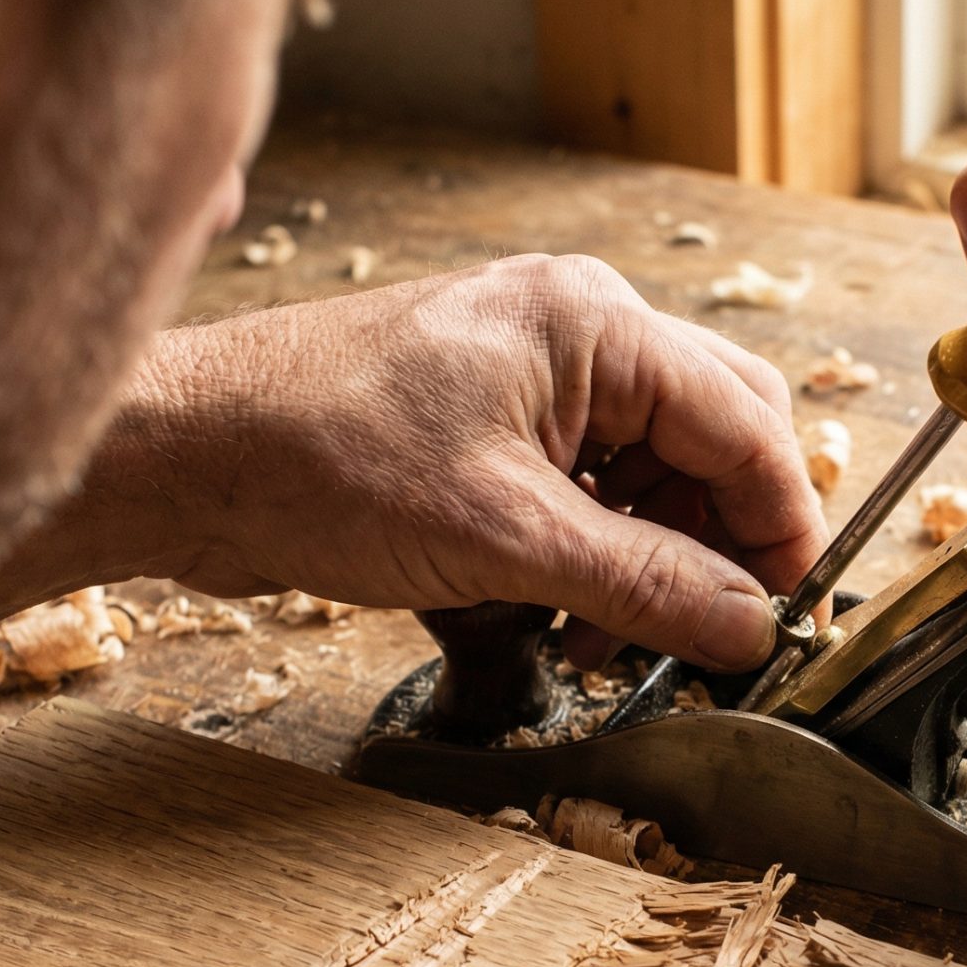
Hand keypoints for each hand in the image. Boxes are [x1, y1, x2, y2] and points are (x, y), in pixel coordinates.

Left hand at [99, 254, 827, 670]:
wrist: (183, 458)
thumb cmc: (317, 457)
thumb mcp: (504, 538)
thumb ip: (644, 585)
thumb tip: (749, 627)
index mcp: (597, 325)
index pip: (748, 425)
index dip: (779, 530)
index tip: (783, 619)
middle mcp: (576, 337)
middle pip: (712, 446)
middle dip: (714, 547)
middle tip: (701, 634)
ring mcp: (531, 383)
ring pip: (650, 480)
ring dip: (646, 568)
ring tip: (600, 641)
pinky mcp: (488, 433)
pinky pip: (583, 497)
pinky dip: (585, 564)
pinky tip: (548, 621)